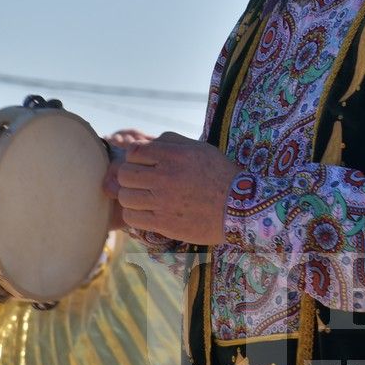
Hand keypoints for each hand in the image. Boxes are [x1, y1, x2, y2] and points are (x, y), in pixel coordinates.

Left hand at [109, 132, 238, 245]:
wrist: (240, 208)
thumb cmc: (219, 174)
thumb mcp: (198, 148)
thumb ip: (168, 141)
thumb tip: (140, 144)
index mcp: (174, 155)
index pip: (134, 152)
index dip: (135, 158)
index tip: (144, 165)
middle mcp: (166, 176)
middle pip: (125, 174)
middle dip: (130, 177)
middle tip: (142, 182)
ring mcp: (163, 201)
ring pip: (125, 196)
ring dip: (131, 196)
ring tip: (145, 198)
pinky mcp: (164, 223)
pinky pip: (132, 217)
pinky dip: (134, 214)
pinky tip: (146, 212)